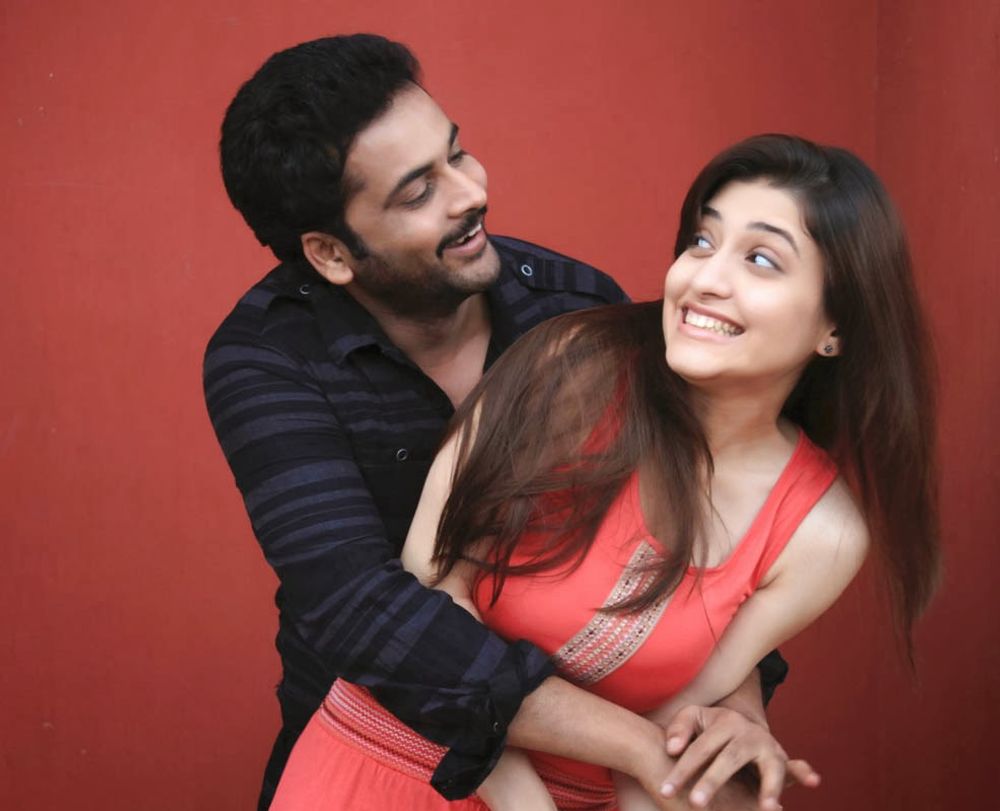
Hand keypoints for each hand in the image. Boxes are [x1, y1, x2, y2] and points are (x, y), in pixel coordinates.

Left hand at [658, 705, 819, 810]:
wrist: (738, 723)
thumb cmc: (708, 727)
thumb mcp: (693, 719)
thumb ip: (678, 729)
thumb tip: (672, 748)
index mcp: (724, 722)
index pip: (699, 749)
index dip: (682, 770)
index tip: (665, 790)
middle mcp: (749, 733)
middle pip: (730, 759)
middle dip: (712, 782)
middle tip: (695, 804)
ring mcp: (769, 746)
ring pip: (769, 766)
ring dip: (769, 788)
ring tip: (768, 808)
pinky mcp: (782, 760)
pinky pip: (795, 768)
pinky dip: (804, 773)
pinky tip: (813, 782)